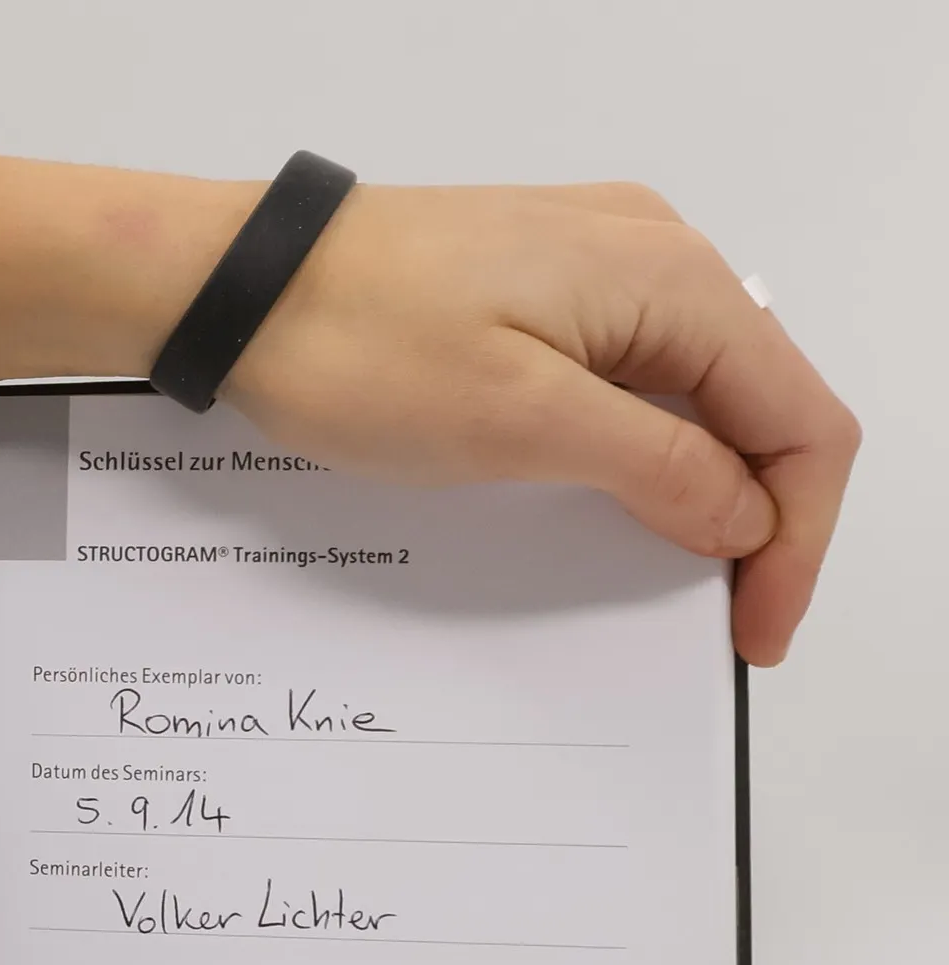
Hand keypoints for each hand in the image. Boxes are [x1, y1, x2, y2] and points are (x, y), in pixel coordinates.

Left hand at [222, 183, 860, 666]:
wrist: (239, 291)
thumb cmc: (359, 345)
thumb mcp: (519, 423)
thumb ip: (654, 467)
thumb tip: (744, 516)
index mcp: (670, 280)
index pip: (799, 417)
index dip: (797, 535)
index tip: (755, 631)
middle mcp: (653, 259)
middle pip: (761, 406)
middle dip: (760, 521)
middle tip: (722, 627)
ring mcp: (594, 273)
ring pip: (696, 400)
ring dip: (700, 494)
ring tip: (675, 587)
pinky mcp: (537, 299)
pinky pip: (627, 384)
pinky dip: (638, 459)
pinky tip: (614, 519)